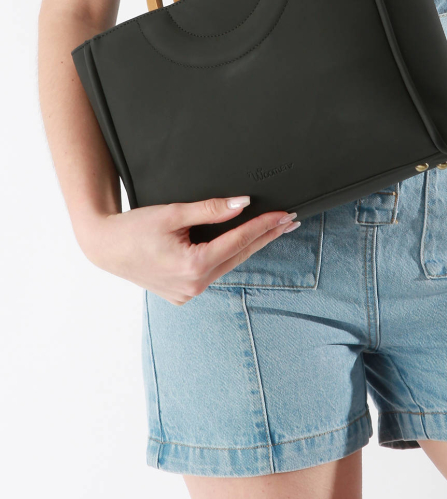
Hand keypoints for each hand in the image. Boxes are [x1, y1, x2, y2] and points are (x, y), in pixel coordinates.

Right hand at [73, 196, 299, 304]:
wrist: (105, 247)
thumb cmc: (134, 228)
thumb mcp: (174, 213)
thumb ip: (210, 209)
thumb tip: (241, 203)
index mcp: (193, 266)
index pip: (239, 241)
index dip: (264, 225)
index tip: (284, 214)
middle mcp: (194, 285)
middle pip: (239, 255)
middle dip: (266, 236)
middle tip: (290, 221)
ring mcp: (188, 294)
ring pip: (228, 265)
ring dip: (250, 246)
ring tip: (273, 230)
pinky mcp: (182, 294)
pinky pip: (213, 272)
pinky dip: (228, 257)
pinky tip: (242, 244)